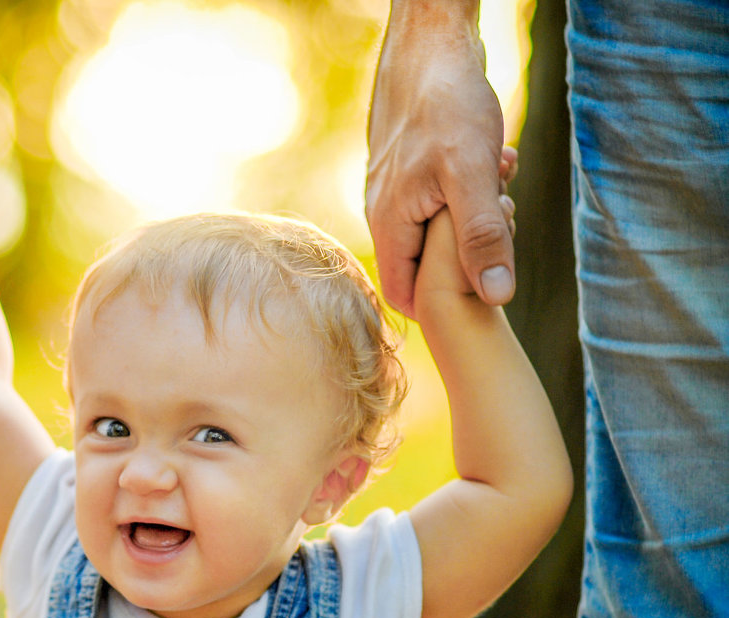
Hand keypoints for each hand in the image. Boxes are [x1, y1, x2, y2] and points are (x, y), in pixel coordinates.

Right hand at [365, 1, 511, 316]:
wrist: (430, 44)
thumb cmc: (448, 103)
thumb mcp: (474, 175)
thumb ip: (482, 238)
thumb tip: (495, 297)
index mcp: (389, 224)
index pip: (403, 295)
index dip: (442, 303)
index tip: (486, 276)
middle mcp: (382, 212)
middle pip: (423, 265)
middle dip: (469, 252)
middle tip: (505, 211)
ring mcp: (392, 191)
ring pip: (435, 230)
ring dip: (476, 216)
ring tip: (502, 178)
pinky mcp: (407, 172)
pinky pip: (438, 202)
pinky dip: (471, 191)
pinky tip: (495, 162)